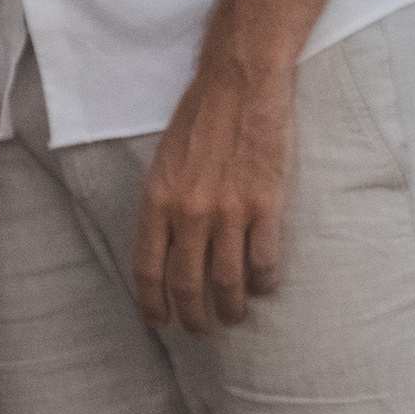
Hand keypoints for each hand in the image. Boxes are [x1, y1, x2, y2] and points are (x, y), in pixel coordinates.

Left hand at [130, 0, 343, 332]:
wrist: (241, 82)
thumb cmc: (201, 119)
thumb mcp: (163, 162)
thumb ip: (162, 206)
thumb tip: (163, 250)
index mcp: (157, 201)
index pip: (148, 270)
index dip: (153, 305)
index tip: (160, 323)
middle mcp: (189, 212)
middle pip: (188, 286)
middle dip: (193, 318)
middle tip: (202, 330)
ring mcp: (229, 211)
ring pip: (228, 282)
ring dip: (232, 308)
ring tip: (235, 316)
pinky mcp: (266, 206)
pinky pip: (265, 262)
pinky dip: (264, 282)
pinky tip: (265, 286)